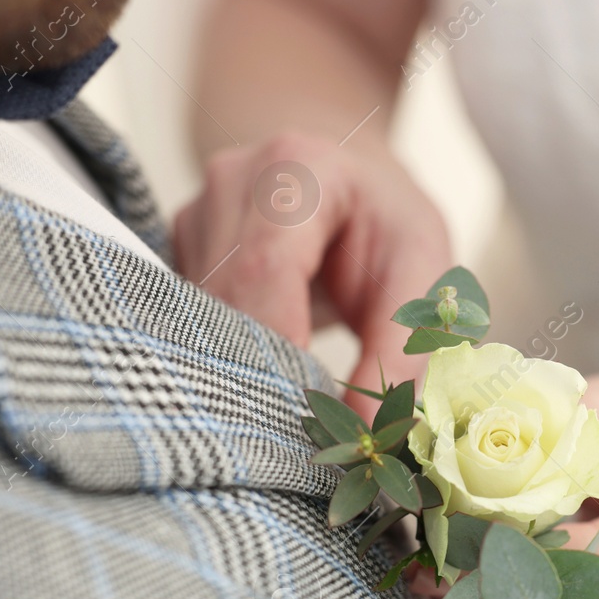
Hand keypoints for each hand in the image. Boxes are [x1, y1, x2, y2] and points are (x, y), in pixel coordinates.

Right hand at [173, 132, 452, 412]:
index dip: (276, 345)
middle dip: (260, 370)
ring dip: (244, 366)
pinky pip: (193, 322)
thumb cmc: (387, 223)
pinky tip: (265, 367)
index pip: (264, 269)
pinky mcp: (178, 251)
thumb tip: (368, 431)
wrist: (349, 181)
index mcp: (298, 168)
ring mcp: (195, 214)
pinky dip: (229, 355)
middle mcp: (232, 181)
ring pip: (199, 319)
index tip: (304, 411)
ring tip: (294, 392)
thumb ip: (400, 348)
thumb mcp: (421, 272)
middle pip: (222, 300)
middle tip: (303, 427)